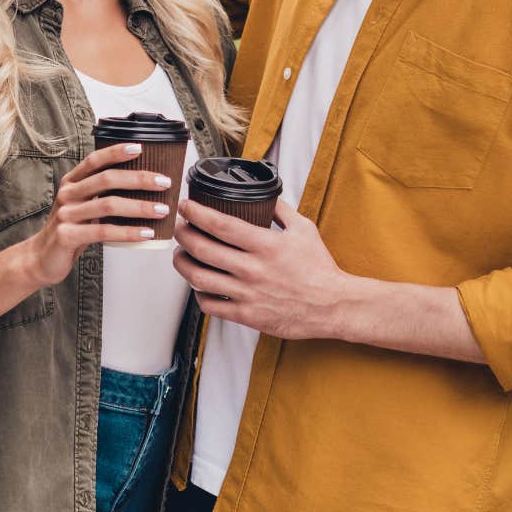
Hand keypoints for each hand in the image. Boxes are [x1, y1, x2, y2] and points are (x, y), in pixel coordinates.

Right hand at [22, 143, 172, 286]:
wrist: (41, 258)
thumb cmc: (69, 230)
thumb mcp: (82, 206)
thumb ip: (101, 194)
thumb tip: (142, 186)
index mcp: (72, 182)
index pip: (95, 160)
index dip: (116, 152)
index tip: (140, 148)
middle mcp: (68, 194)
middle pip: (107, 179)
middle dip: (140, 179)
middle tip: (164, 183)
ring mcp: (66, 214)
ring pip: (109, 205)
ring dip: (140, 207)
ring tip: (162, 210)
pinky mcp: (67, 235)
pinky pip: (104, 231)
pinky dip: (129, 232)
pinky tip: (146, 233)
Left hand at [172, 199, 356, 340]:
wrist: (331, 305)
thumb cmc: (319, 268)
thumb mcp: (304, 229)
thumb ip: (281, 210)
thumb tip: (266, 196)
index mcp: (265, 245)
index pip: (220, 225)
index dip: (196, 213)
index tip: (186, 206)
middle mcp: (252, 269)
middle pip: (202, 249)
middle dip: (183, 234)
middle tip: (180, 228)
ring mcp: (247, 294)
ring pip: (199, 278)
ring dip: (183, 263)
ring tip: (181, 255)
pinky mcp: (246, 315)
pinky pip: (210, 305)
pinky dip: (198, 293)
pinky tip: (199, 285)